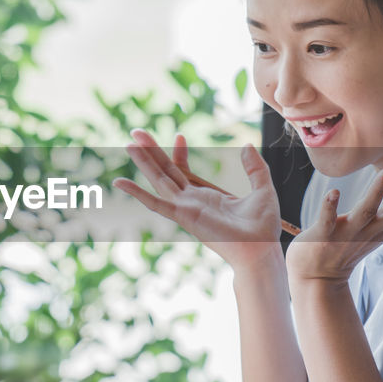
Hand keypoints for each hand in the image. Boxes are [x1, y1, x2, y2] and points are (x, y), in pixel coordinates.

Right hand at [114, 130, 281, 268]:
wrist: (261, 249)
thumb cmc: (262, 228)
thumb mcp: (262, 189)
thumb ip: (255, 168)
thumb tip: (247, 146)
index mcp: (206, 197)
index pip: (185, 172)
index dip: (179, 152)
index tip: (179, 135)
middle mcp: (192, 202)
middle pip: (166, 172)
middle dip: (151, 152)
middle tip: (136, 133)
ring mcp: (185, 209)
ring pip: (159, 181)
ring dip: (143, 163)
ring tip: (128, 145)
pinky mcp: (183, 216)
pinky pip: (156, 203)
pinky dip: (137, 193)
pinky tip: (120, 182)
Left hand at [286, 164, 382, 284]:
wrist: (318, 279)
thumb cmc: (347, 246)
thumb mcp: (376, 230)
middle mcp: (369, 231)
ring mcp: (346, 234)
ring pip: (365, 212)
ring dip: (377, 192)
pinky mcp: (323, 237)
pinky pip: (327, 221)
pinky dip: (330, 207)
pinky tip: (333, 191)